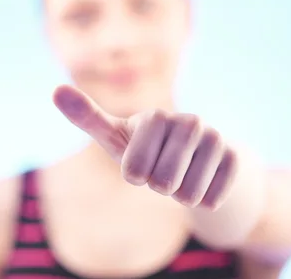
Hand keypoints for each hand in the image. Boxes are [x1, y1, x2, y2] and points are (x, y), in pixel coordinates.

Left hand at [53, 85, 237, 209]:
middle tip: (160, 174)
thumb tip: (55, 90)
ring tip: (180, 178)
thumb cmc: (145, 149)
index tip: (137, 167)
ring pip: (190, 193)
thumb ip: (87, 116)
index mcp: (154, 117)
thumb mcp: (114, 137)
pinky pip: (214, 197)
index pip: (135, 167)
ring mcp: (214, 138)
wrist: (192, 159)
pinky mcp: (234, 158)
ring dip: (180, 195)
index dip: (135, 173)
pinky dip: (203, 200)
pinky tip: (202, 183)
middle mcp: (188, 121)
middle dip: (158, 186)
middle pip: (165, 180)